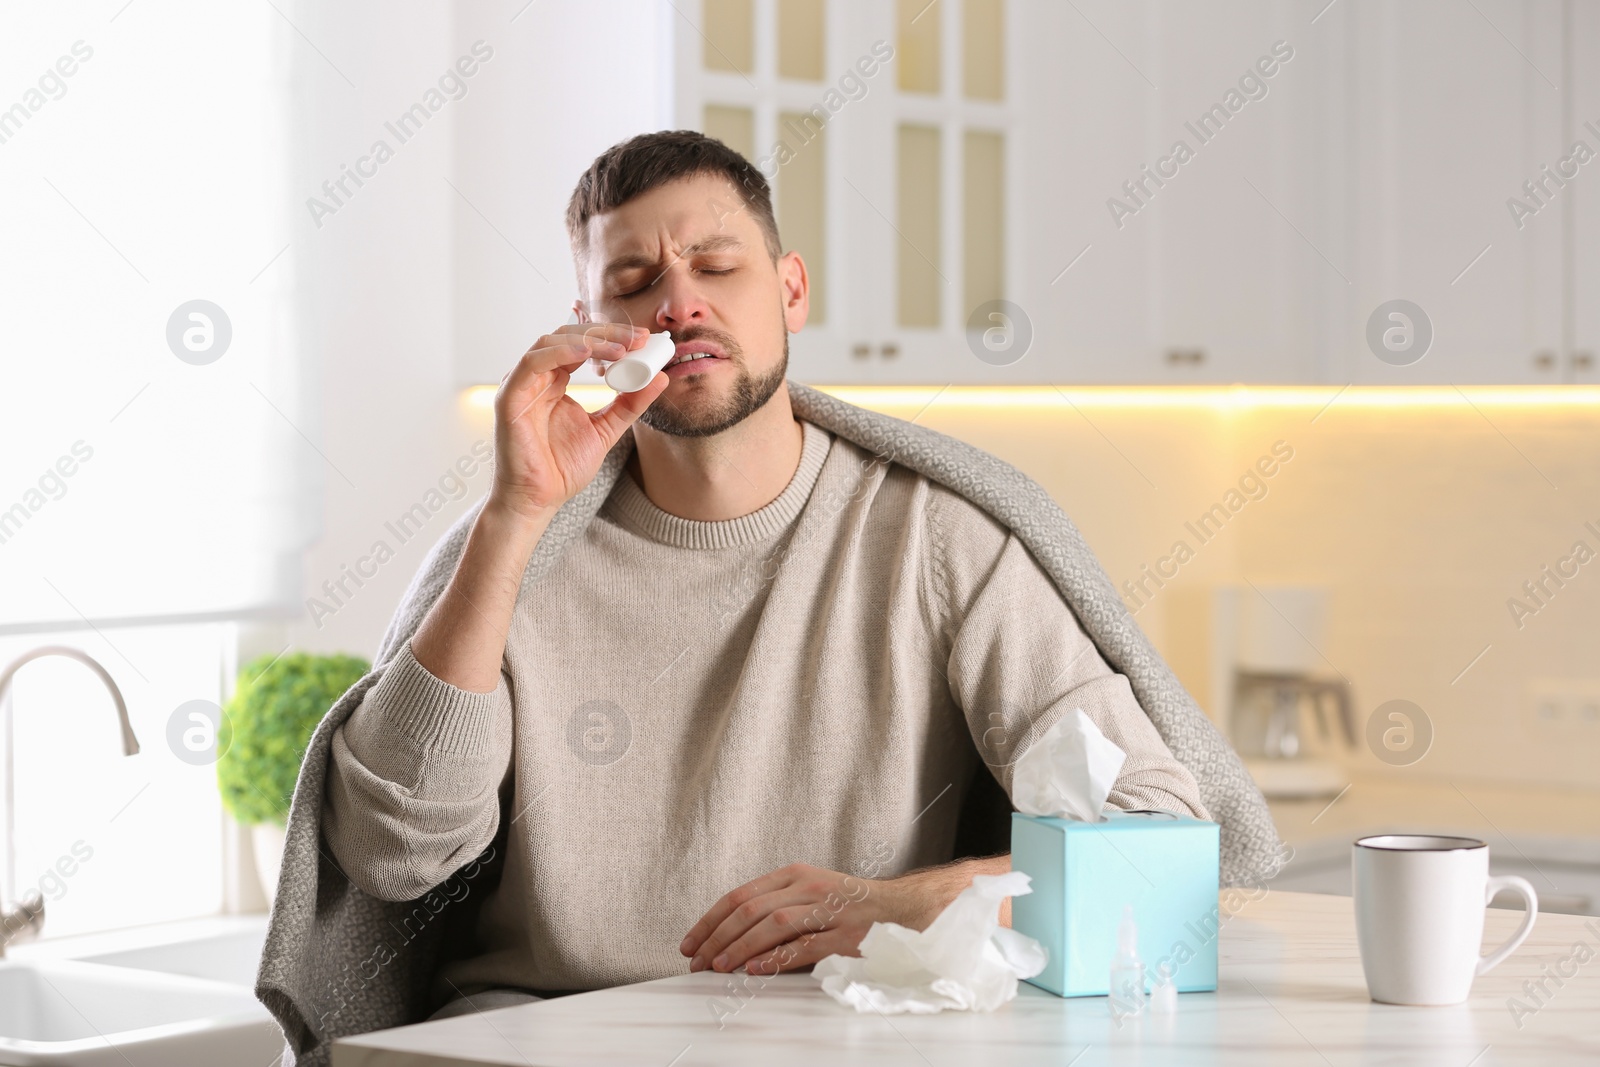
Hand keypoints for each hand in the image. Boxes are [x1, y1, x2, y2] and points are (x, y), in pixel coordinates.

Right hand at [487, 324, 669, 519]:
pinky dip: (560, 352)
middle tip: (638, 338)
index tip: (645, 339)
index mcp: (556, 381)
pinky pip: (532, 363)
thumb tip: (660, 377)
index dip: (614, 336)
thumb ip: (630, 404)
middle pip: (569, 336)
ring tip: (621, 349)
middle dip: (607, 332)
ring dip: (589, 340)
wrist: (539, 500)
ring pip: (551, 342)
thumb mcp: (607, 429)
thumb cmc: (562, 468)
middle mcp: (538, 377)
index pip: (583, 344)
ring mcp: (522, 384)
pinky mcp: (509, 396)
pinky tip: (586, 352)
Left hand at [680, 858, 1009, 975]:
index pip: (740, 895)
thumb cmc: (849, 907)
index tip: (690, 942)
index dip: (710, 919)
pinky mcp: (844, 934)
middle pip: (749, 908)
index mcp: (794, 875)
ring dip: (739, 946)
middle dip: (716, 936)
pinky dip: (775, 957)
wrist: (901, 909)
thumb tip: (729, 939)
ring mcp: (827, 909)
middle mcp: (808, 886)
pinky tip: (753, 968)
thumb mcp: (808, 897)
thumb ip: (774, 911)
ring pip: (772, 923)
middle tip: (696, 960)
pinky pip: (804, 945)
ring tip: (717, 966)